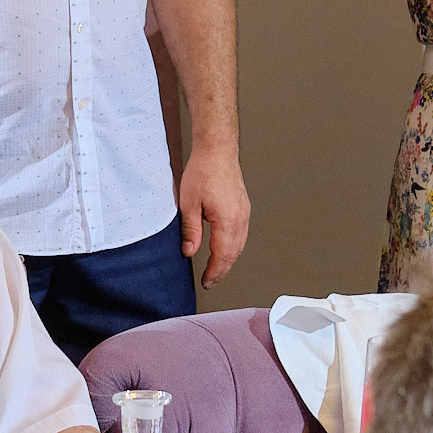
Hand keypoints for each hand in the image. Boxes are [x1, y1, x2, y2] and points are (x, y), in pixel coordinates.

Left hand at [178, 142, 249, 285]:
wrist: (217, 150)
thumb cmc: (204, 171)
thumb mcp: (189, 204)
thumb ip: (190, 231)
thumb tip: (190, 251)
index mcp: (227, 220)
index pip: (222, 256)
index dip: (214, 272)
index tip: (207, 282)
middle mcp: (240, 218)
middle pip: (234, 254)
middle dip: (222, 270)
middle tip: (210, 281)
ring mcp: (244, 212)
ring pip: (240, 245)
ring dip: (229, 260)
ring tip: (216, 269)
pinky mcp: (243, 207)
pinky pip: (241, 233)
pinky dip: (233, 246)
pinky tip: (225, 248)